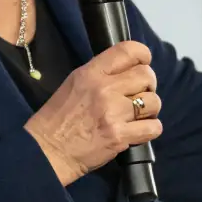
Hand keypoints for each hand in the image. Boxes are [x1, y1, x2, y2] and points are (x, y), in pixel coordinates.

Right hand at [25, 41, 162, 185]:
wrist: (48, 151)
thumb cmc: (58, 118)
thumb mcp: (73, 84)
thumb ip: (100, 74)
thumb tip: (127, 72)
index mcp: (91, 73)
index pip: (128, 50)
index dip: (143, 55)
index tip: (144, 63)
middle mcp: (104, 89)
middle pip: (146, 76)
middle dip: (148, 85)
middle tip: (139, 95)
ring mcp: (113, 113)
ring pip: (154, 102)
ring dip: (150, 109)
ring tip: (137, 115)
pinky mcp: (120, 136)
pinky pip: (153, 128)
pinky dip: (150, 129)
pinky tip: (139, 131)